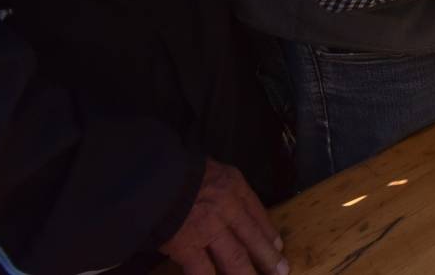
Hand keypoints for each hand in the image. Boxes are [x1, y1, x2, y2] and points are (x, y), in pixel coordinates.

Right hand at [159, 159, 285, 274]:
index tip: (278, 246)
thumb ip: (223, 189)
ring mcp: (209, 229)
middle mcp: (228, 208)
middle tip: (281, 272)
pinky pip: (204, 271)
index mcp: (234, 186)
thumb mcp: (211, 170)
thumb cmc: (177, 172)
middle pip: (253, 238)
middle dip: (268, 258)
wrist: (152, 177)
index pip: (258, 213)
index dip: (269, 233)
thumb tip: (231, 209)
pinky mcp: (188, 247)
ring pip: (235, 259)